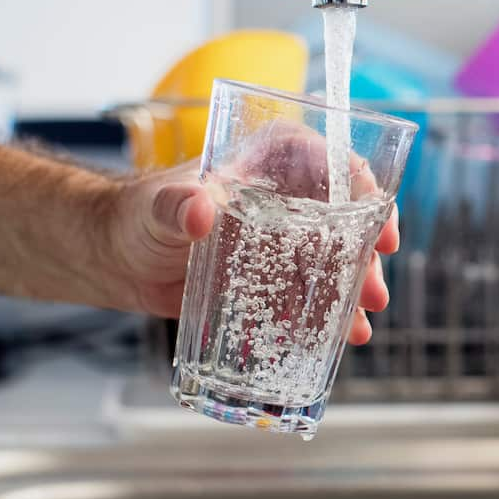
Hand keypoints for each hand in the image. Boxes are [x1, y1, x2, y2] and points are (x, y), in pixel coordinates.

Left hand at [103, 161, 398, 343]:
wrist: (118, 259)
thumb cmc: (135, 215)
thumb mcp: (156, 207)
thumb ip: (176, 205)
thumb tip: (199, 209)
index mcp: (273, 159)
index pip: (337, 165)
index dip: (368, 197)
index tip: (381, 232)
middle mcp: (290, 195)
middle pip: (348, 220)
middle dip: (367, 261)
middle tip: (374, 296)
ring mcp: (286, 238)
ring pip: (336, 261)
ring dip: (353, 294)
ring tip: (357, 329)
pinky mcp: (275, 276)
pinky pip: (311, 293)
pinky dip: (326, 316)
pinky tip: (335, 338)